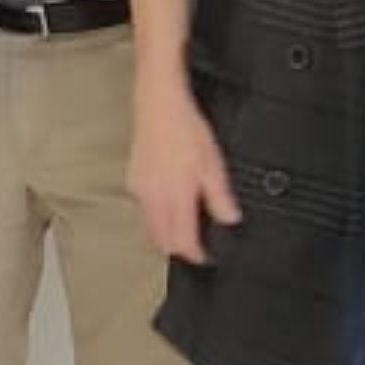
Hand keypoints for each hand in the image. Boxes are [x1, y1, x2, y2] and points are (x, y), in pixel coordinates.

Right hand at [128, 79, 241, 265]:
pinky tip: (168, 207)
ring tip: (183, 232)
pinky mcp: (134, 181)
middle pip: (162, 241)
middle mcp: (154, 200)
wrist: (158, 107)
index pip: (183, 241)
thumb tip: (230, 219)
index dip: (196, 255)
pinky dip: (156, 218)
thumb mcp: (213, 165)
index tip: (207, 257)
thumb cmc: (186, 130)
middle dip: (179, 250)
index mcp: (176, 199)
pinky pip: (144, 210)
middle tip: (196, 250)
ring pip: (151, 227)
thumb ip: (220, 197)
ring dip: (166, 236)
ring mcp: (141, 191)